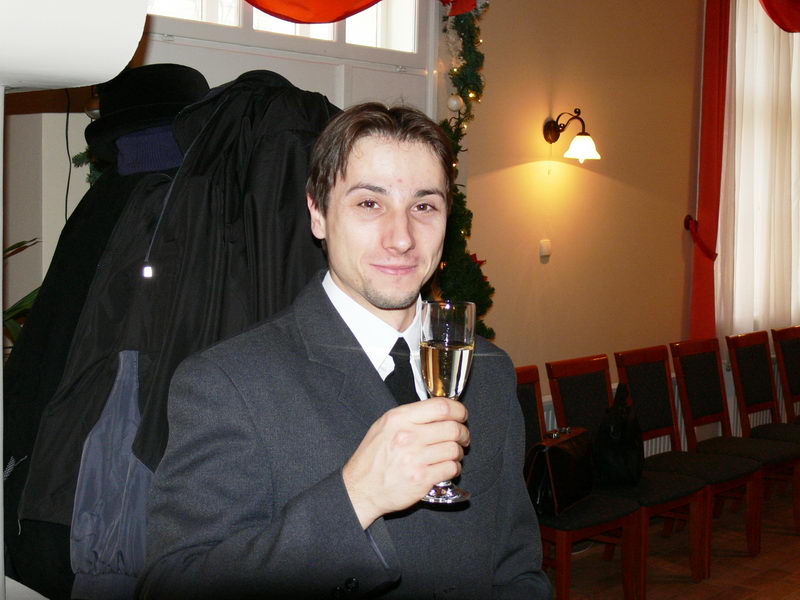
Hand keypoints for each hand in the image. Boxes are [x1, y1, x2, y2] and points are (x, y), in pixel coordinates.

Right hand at [343, 397, 469, 528]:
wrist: (360, 489)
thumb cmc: (372, 458)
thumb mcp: (384, 426)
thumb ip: (410, 416)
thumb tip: (440, 412)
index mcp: (399, 418)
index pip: (441, 407)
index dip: (458, 410)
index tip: (461, 416)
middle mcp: (408, 436)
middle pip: (452, 428)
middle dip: (463, 433)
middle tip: (462, 437)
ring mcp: (415, 458)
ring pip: (454, 449)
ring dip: (458, 452)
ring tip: (452, 454)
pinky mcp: (422, 478)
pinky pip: (451, 468)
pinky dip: (454, 468)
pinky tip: (446, 468)